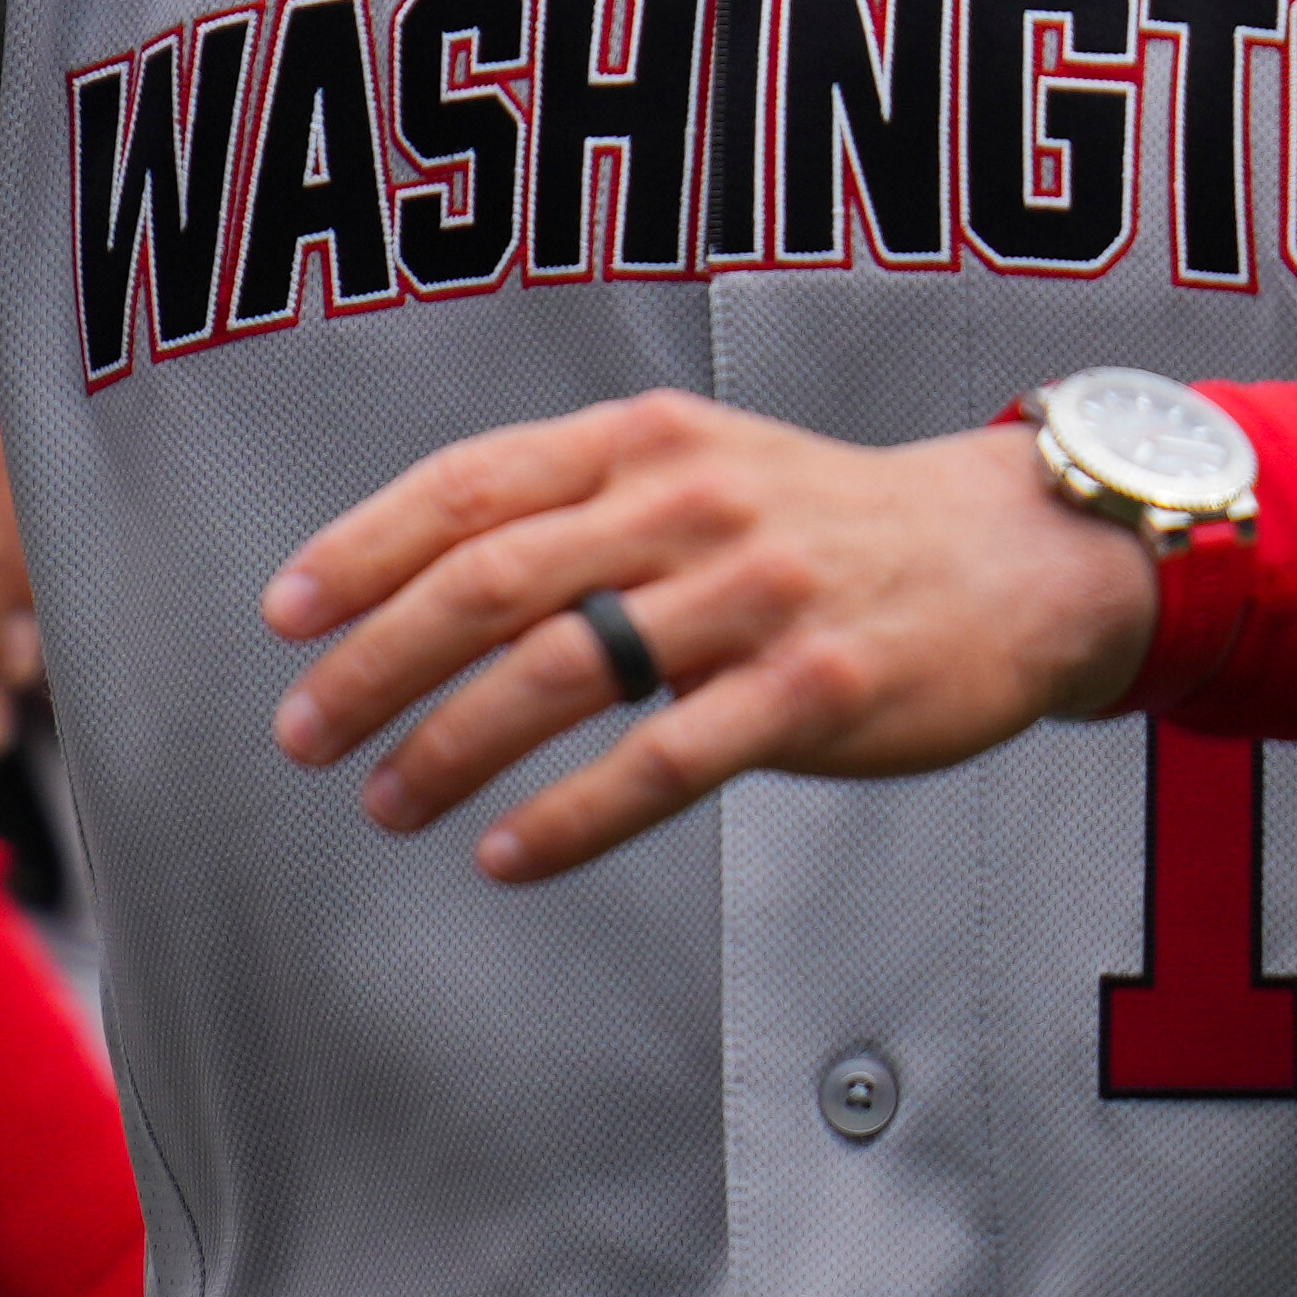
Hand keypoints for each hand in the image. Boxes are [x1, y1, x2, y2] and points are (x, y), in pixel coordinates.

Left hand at [259, 394, 1157, 884]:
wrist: (1012, 556)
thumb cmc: (827, 522)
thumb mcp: (702, 465)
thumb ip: (578, 503)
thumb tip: (421, 576)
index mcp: (644, 442)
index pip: (470, 485)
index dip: (363, 549)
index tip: (284, 616)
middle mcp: (688, 504)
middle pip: (491, 582)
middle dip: (375, 662)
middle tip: (301, 734)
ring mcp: (753, 596)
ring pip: (561, 673)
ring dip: (451, 746)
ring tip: (386, 803)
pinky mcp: (810, 690)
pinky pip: (662, 761)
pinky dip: (568, 816)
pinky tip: (506, 853)